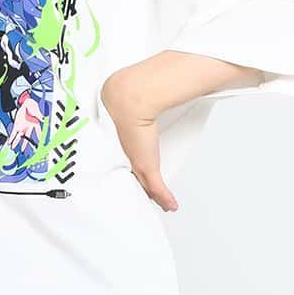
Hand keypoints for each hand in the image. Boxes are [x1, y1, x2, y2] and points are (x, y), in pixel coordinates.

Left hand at [7, 90, 44, 148]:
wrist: (25, 102)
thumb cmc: (31, 106)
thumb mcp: (36, 110)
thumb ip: (38, 115)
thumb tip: (43, 118)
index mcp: (34, 124)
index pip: (38, 132)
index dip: (39, 137)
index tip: (39, 142)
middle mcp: (28, 127)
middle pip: (27, 137)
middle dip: (24, 144)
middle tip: (23, 150)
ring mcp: (22, 127)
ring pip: (19, 136)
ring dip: (16, 142)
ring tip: (13, 148)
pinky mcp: (17, 125)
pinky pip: (13, 132)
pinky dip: (11, 137)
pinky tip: (9, 141)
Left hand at [101, 71, 178, 211]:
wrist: (129, 101)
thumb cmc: (129, 98)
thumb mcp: (134, 102)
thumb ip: (141, 100)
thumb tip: (138, 89)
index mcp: (121, 143)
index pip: (127, 162)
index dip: (132, 173)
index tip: (136, 180)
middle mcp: (127, 154)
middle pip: (134, 178)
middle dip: (142, 189)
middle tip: (148, 197)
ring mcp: (136, 161)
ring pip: (145, 186)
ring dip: (155, 196)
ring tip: (162, 204)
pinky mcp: (146, 166)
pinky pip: (157, 188)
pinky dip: (165, 198)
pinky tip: (171, 205)